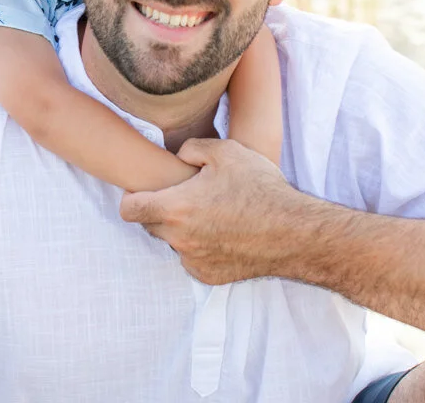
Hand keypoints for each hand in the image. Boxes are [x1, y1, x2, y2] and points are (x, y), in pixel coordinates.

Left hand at [119, 137, 313, 284]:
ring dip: (182, 231)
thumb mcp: (226, 151)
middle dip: (160, 212)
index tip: (143, 191)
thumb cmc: (260, 189)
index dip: (131, 198)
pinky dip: (200, 248)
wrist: (294, 233)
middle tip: (185, 198)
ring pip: (173, 243)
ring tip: (210, 215)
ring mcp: (194, 260)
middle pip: (150, 226)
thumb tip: (178, 157)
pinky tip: (223, 234)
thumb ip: (192, 148)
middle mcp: (179, 239)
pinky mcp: (209, 276)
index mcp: (176, 208)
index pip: (129, 210)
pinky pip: (193, 259)